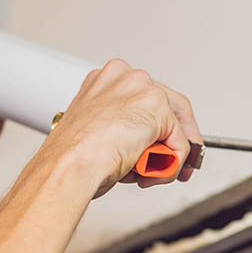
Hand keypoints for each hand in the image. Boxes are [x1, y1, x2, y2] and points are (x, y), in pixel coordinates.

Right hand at [45, 58, 201, 197]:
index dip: (154, 126)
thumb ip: (121, 130)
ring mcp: (142, 88)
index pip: (144, 98)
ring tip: (155, 173)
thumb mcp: (96, 135)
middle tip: (172, 162)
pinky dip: (174, 163)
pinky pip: (180, 141)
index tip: (159, 144)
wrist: (71, 164)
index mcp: (105, 80)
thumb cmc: (73, 157)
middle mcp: (124, 78)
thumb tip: (141, 145)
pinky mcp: (158, 107)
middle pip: (167, 105)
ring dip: (171, 154)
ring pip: (175, 124)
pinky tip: (157, 174)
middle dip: (173, 139)